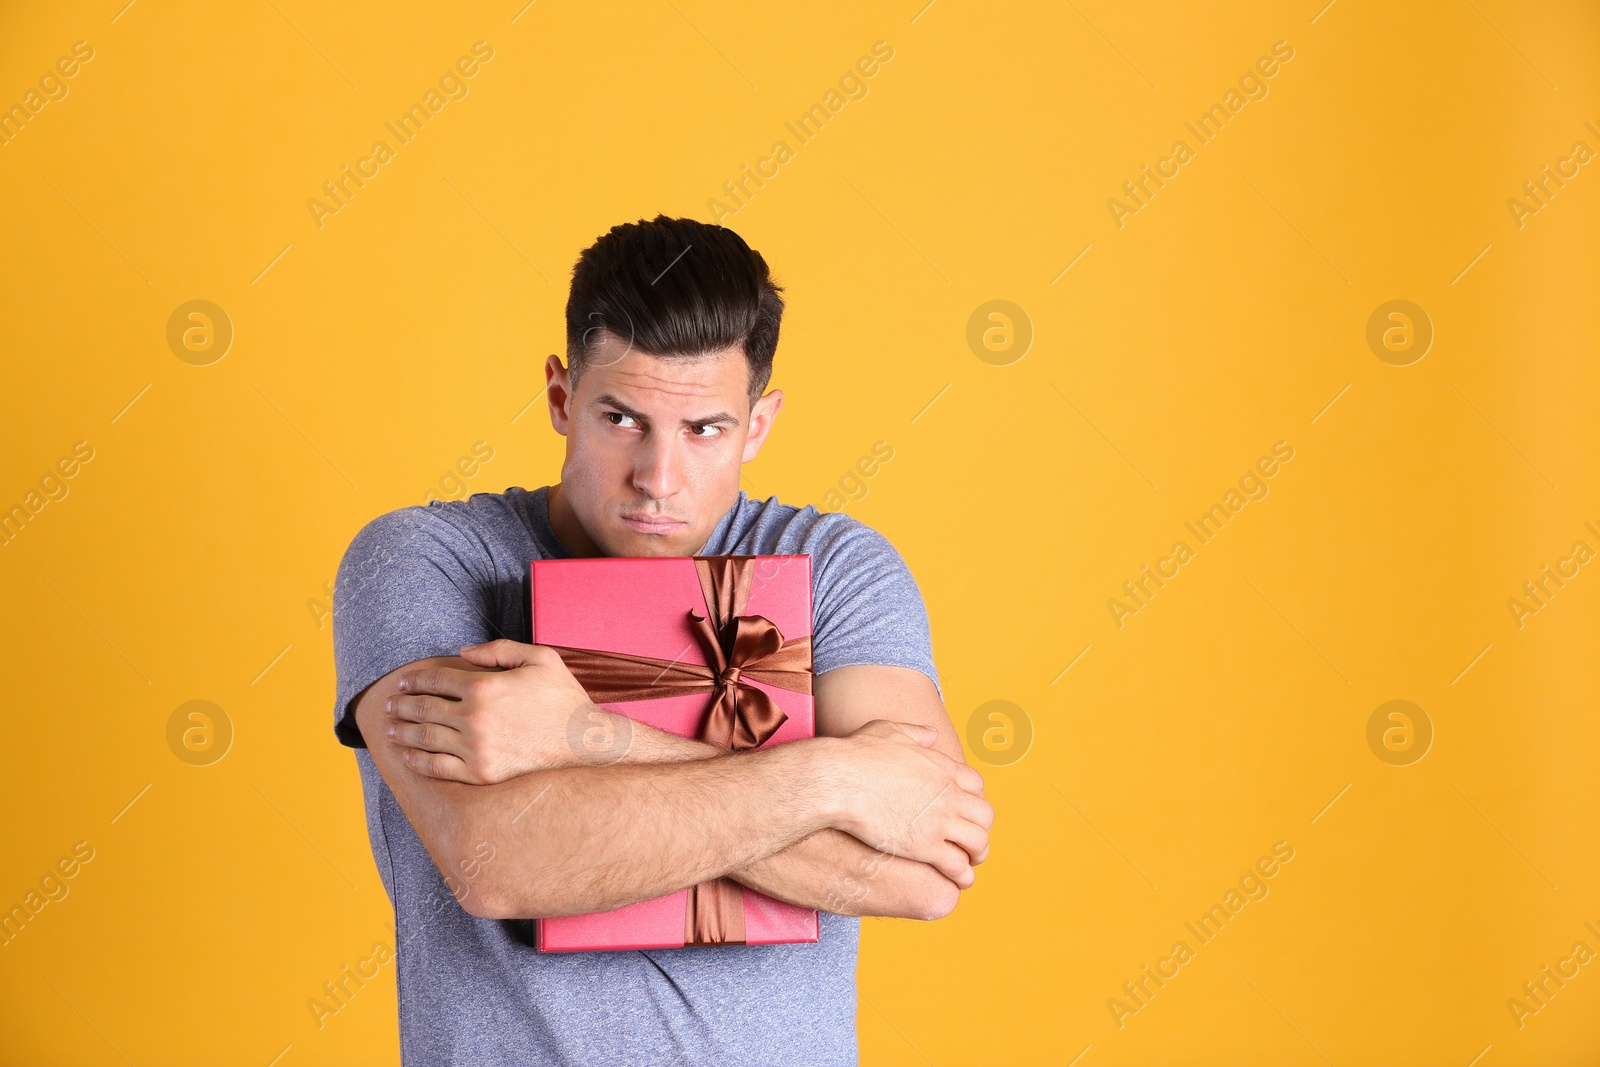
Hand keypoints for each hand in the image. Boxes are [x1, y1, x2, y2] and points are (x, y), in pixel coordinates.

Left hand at [387, 640, 598, 783]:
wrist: (585, 744)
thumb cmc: (563, 699)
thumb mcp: (540, 658)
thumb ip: (499, 650)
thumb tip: (462, 653)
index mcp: (484, 686)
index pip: (435, 680)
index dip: (414, 679)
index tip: (403, 682)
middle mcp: (474, 718)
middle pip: (423, 709)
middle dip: (400, 705)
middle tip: (389, 705)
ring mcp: (475, 749)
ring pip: (424, 739)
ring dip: (401, 732)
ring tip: (391, 730)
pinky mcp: (480, 774)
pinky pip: (437, 768)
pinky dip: (417, 761)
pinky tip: (408, 756)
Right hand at [829, 721, 992, 888]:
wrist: (840, 782)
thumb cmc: (857, 756)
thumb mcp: (889, 732)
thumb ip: (915, 734)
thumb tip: (931, 735)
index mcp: (942, 767)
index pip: (977, 785)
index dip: (973, 799)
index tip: (964, 810)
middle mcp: (949, 794)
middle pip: (984, 815)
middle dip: (980, 828)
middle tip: (970, 840)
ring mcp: (941, 821)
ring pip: (978, 843)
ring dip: (976, 855)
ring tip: (968, 864)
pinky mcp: (926, 847)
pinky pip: (958, 866)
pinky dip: (962, 875)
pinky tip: (956, 879)